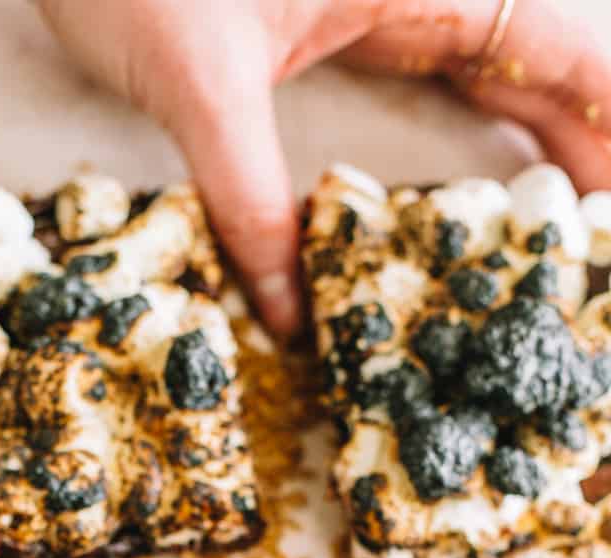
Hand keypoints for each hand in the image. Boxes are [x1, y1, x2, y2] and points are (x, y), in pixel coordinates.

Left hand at [37, 0, 610, 332]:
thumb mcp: (197, 84)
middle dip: (589, 158)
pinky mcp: (352, 16)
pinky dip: (482, 133)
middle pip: (553, 68)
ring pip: (506, 75)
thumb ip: (250, 201)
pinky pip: (450, 75)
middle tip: (601, 265)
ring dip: (544, 154)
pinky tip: (488, 197)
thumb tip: (285, 317)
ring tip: (571, 246)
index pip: (572, 51)